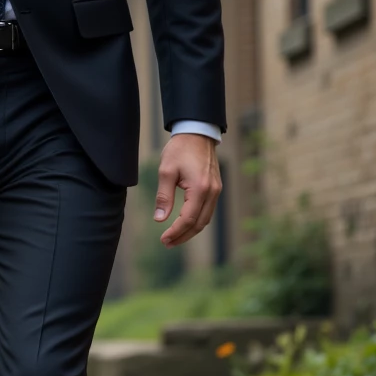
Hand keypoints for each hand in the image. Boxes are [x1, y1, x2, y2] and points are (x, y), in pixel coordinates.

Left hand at [153, 133, 221, 247]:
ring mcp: (216, 190)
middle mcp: (212, 192)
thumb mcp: (166, 171)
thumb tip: (160, 219)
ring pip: (205, 219)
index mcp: (200, 189)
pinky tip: (185, 224)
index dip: (176, 232)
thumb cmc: (180, 149)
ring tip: (174, 238)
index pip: (188, 219)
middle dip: (183, 236)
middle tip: (167, 243)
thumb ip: (163, 196)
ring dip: (191, 231)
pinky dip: (197, 221)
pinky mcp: (215, 188)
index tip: (163, 239)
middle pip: (199, 224)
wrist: (197, 133)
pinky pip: (208, 211)